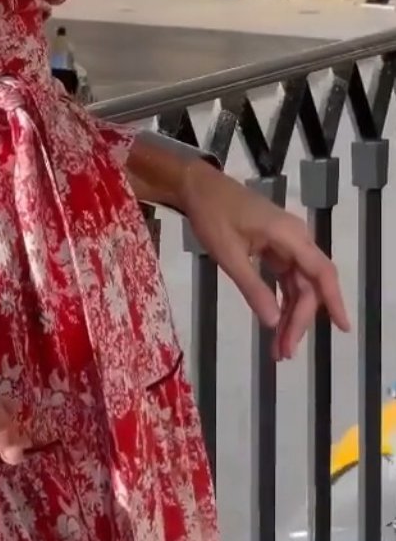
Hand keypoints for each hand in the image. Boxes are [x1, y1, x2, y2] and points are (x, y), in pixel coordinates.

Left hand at [180, 162, 349, 360]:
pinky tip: (276, 322)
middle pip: (309, 285)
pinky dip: (282, 301)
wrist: (198, 188)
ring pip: (298, 285)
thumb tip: (272, 322)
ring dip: (291, 315)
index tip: (342, 328)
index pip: (320, 273)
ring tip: (279, 348)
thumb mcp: (228, 255)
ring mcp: (286, 243)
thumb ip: (252, 288)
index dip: (334, 301)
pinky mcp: (275, 247)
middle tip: (284, 352)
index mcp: (289, 236)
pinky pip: (287, 278)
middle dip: (299, 320)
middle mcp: (295, 239)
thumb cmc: (213, 216)